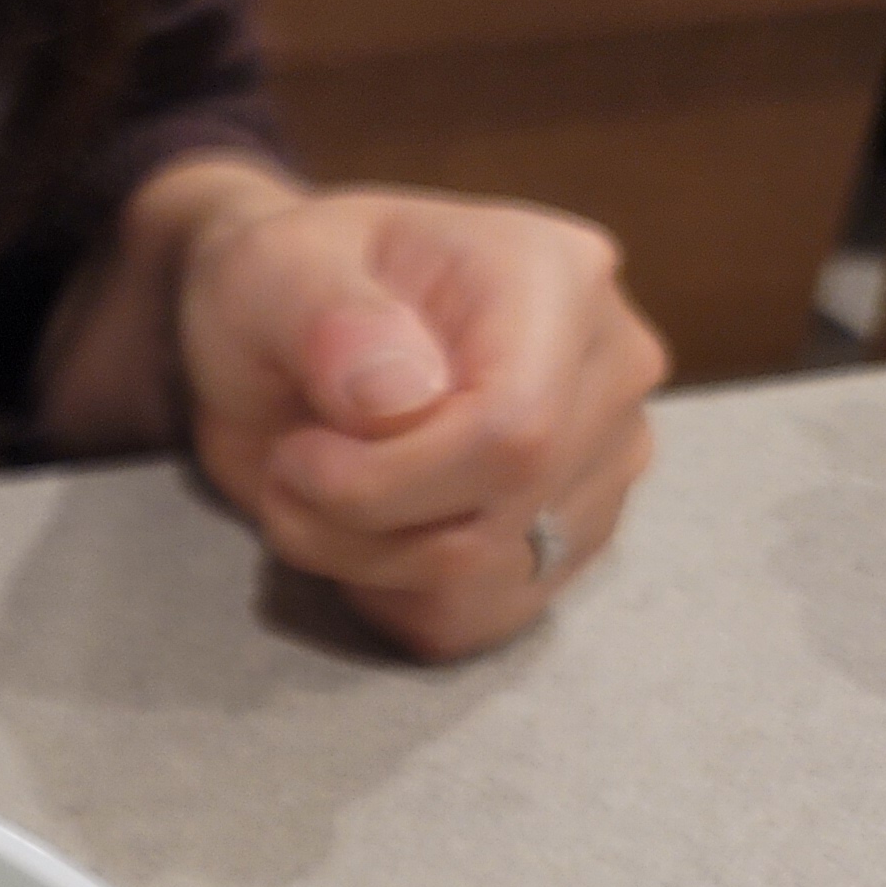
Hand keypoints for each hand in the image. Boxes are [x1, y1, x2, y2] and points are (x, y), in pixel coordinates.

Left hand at [179, 183, 668, 659]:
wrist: (295, 326)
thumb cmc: (292, 282)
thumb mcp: (273, 268)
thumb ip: (329, 321)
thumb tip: (396, 398)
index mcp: (557, 276)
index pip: (515, 433)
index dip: (385, 481)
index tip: (297, 457)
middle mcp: (612, 368)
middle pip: (501, 518)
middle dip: (356, 525)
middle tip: (288, 470)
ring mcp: (606, 460)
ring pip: (488, 583)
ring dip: (363, 564)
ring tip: (316, 492)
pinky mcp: (572, 538)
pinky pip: (482, 618)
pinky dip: (397, 598)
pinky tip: (364, 531)